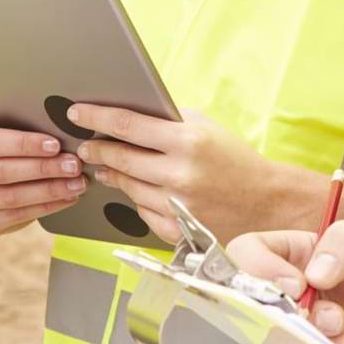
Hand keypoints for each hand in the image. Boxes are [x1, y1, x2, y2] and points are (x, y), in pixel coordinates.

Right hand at [0, 117, 85, 234]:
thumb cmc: (8, 140)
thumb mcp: (9, 126)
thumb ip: (24, 125)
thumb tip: (60, 127)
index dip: (22, 144)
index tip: (55, 144)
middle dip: (42, 169)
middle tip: (73, 165)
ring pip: (7, 198)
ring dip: (48, 191)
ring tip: (76, 183)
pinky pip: (11, 218)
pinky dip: (44, 208)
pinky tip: (66, 198)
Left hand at [67, 104, 299, 243]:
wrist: (266, 204)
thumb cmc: (235, 161)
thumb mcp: (206, 128)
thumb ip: (168, 121)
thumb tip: (125, 116)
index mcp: (188, 141)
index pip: (127, 125)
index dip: (96, 118)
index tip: (76, 113)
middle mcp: (180, 174)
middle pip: (119, 158)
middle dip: (96, 149)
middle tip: (85, 145)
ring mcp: (176, 206)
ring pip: (126, 186)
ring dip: (111, 174)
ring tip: (105, 165)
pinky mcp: (176, 230)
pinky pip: (140, 210)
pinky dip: (135, 198)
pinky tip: (137, 188)